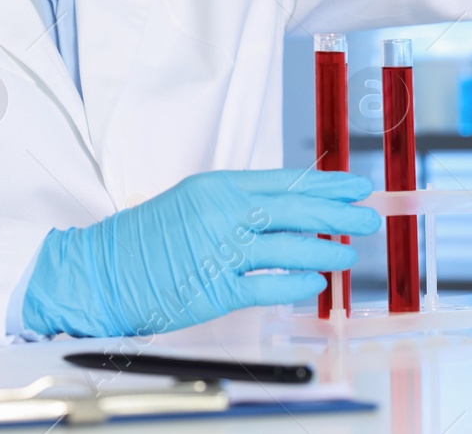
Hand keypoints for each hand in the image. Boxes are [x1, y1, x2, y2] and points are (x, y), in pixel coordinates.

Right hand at [21, 168, 380, 337]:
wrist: (102, 269)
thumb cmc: (148, 238)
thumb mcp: (193, 201)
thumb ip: (238, 203)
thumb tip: (289, 209)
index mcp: (219, 186)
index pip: (286, 182)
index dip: (327, 185)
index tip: (356, 186)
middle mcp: (223, 213)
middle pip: (296, 210)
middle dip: (339, 214)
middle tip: (369, 216)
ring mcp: (220, 250)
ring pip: (289, 247)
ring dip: (327, 251)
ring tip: (350, 254)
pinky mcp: (215, 288)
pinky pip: (268, 286)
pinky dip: (296, 283)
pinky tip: (316, 283)